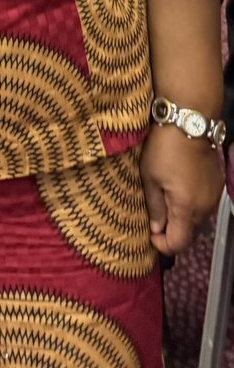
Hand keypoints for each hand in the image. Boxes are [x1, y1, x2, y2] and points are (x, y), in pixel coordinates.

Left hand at [140, 125, 223, 255]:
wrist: (188, 122)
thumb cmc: (164, 148)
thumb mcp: (149, 176)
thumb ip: (154, 206)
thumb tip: (156, 228)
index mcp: (186, 208)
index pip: (178, 243)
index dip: (163, 245)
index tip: (150, 235)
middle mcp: (205, 207)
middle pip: (190, 233)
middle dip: (172, 231)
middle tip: (155, 218)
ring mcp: (214, 195)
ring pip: (198, 218)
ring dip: (182, 217)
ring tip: (165, 200)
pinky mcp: (218, 183)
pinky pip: (204, 203)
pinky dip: (192, 204)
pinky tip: (179, 188)